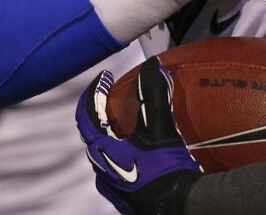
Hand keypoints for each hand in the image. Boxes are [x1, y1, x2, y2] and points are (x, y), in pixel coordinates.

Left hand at [77, 57, 201, 214]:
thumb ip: (154, 94)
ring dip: (116, 133)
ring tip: (134, 121)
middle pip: (95, 133)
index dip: (94, 91)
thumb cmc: (165, 170)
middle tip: (119, 96)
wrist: (180, 208)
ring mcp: (112, 186)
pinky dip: (126, 151)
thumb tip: (152, 66)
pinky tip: (144, 150)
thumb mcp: (160, 128)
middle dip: (105, 111)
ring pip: (107, 152)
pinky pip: (119, 167)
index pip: (85, 114)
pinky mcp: (126, 196)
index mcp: (101, 151)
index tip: (107, 77)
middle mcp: (100, 170)